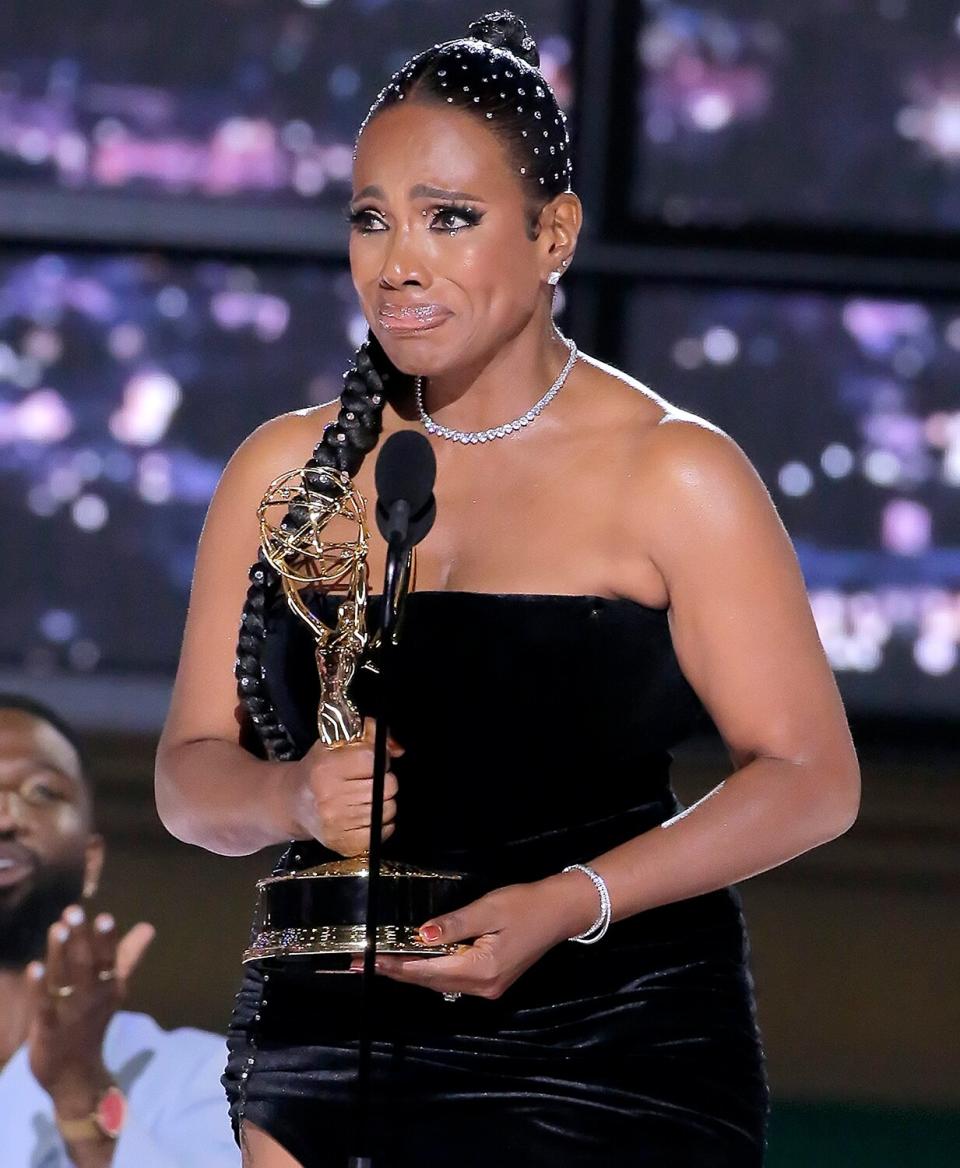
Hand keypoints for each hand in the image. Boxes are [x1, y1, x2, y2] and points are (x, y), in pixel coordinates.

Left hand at [26, 904, 154, 1116]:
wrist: (77, 1077)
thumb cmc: (92, 1024)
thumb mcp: (114, 990)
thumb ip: (127, 957)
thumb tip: (148, 927)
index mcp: (109, 987)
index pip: (110, 959)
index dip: (106, 940)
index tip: (104, 917)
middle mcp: (92, 999)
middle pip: (86, 965)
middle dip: (80, 938)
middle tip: (73, 911)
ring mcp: (70, 1015)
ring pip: (65, 979)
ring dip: (60, 954)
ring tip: (57, 928)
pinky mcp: (47, 1031)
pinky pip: (43, 1006)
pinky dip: (38, 988)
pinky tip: (33, 968)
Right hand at [289, 721, 402, 856]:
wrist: (294, 802)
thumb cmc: (320, 769)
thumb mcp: (337, 740)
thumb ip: (371, 732)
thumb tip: (397, 750)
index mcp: (326, 768)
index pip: (373, 759)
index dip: (378, 758)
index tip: (370, 762)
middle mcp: (329, 797)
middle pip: (386, 785)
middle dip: (383, 780)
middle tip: (368, 780)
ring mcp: (336, 824)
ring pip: (387, 809)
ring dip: (382, 802)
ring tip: (365, 796)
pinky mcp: (343, 844)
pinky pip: (382, 832)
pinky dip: (381, 823)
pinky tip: (366, 814)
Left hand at [352, 873, 596, 999]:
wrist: (561, 911)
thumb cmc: (525, 905)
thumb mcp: (488, 909)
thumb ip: (453, 925)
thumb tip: (419, 936)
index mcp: (480, 970)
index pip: (427, 971)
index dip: (395, 966)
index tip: (366, 961)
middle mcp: (482, 987)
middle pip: (430, 981)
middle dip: (397, 970)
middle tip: (362, 961)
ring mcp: (488, 987)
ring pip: (440, 982)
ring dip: (412, 971)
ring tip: (381, 961)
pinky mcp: (492, 981)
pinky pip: (453, 978)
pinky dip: (431, 970)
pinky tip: (415, 960)